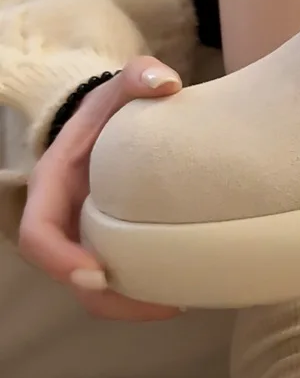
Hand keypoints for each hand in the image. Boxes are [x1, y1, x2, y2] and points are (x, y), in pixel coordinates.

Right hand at [18, 57, 182, 320]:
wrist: (116, 116)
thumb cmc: (114, 104)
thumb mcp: (123, 84)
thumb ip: (139, 74)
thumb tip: (166, 83)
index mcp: (54, 184)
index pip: (39, 234)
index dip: (62, 259)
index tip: (99, 273)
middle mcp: (64, 215)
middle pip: (68, 274)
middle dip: (108, 297)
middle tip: (160, 303)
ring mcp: (85, 230)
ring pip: (95, 284)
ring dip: (129, 302)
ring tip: (178, 301)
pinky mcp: (111, 237)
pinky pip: (119, 272)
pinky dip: (142, 287)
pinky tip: (182, 286)